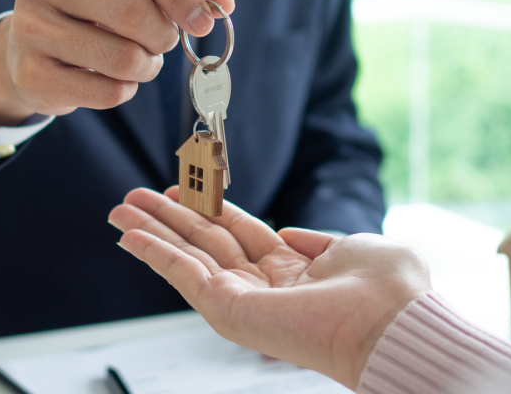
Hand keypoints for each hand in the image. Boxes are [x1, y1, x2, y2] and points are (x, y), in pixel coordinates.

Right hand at [0, 0, 234, 127]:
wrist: (34, 39)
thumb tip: (222, 3)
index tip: (203, 19)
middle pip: (134, 10)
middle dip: (164, 34)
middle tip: (162, 39)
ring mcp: (28, 26)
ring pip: (123, 58)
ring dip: (147, 65)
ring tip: (135, 57)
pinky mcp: (29, 73)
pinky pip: (108, 92)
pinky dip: (124, 89)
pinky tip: (108, 76)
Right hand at [108, 187, 430, 390]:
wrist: (392, 321)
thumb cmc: (387, 290)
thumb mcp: (351, 246)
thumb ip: (314, 239)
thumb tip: (288, 232)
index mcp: (291, 270)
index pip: (236, 232)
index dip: (205, 207)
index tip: (178, 189)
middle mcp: (261, 285)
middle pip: (201, 241)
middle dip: (166, 217)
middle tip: (132, 198)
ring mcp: (241, 299)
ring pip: (184, 256)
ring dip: (149, 232)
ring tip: (119, 210)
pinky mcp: (228, 311)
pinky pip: (182, 275)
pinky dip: (152, 254)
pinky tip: (129, 236)